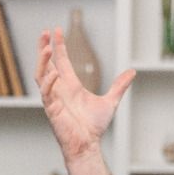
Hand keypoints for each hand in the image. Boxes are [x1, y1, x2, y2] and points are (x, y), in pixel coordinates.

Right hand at [35, 27, 134, 159]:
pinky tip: (54, 73)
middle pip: (47, 64)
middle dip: (44, 47)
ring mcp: (54, 98)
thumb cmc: (94, 126)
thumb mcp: (110, 101)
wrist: (88, 144)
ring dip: (42, 61)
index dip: (58, 46)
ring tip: (46, 47)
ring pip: (41, 75)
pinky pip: (46, 92)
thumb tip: (132, 72)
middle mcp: (60, 89)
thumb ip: (119, 86)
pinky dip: (48, 83)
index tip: (56, 30)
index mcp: (71, 85)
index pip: (61, 61)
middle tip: (45, 31)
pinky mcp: (51, 109)